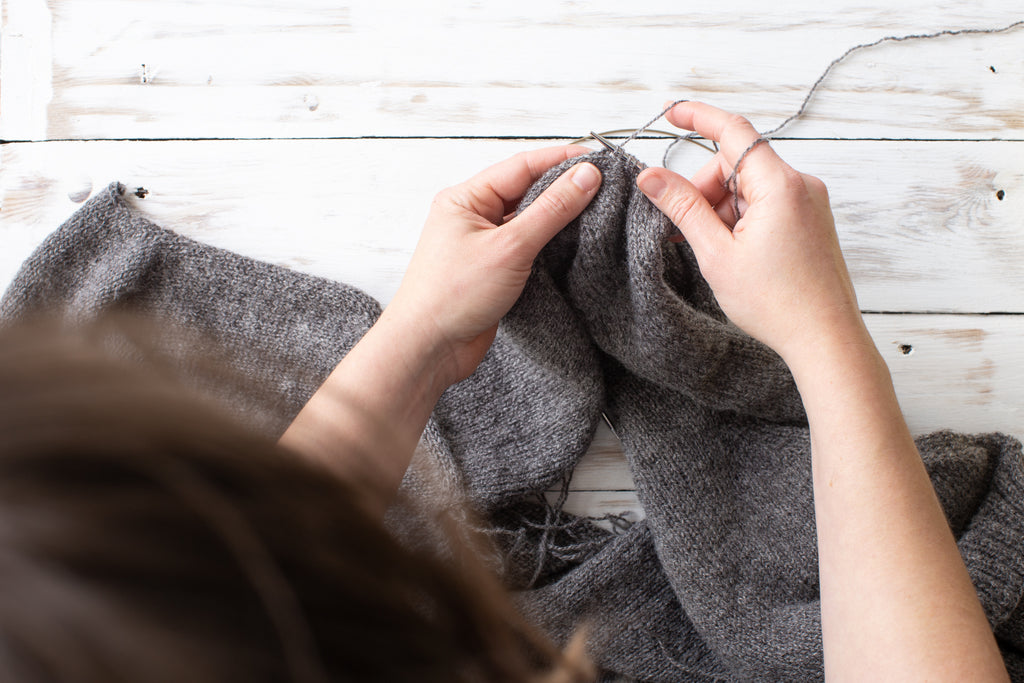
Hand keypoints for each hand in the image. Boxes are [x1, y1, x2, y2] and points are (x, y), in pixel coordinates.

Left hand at [388, 146, 601, 384]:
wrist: (430, 348)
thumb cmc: (452, 296)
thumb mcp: (510, 247)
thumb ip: (552, 210)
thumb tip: (585, 177)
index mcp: (465, 198)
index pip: (522, 166)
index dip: (562, 160)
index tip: (598, 159)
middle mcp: (472, 216)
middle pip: (526, 189)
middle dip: (564, 186)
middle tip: (605, 184)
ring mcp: (482, 243)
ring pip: (528, 219)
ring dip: (558, 216)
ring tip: (597, 210)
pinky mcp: (493, 269)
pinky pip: (527, 245)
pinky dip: (549, 242)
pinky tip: (574, 243)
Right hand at [636, 101, 868, 367]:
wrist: (825, 339)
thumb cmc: (778, 303)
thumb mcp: (717, 254)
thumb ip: (682, 208)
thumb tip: (651, 177)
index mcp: (779, 185)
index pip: (733, 132)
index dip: (698, 117)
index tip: (671, 113)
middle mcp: (800, 185)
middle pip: (736, 164)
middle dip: (703, 189)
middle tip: (683, 228)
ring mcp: (809, 203)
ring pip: (749, 187)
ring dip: (721, 209)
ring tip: (712, 251)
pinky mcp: (810, 220)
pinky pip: (766, 203)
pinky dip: (741, 219)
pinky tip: (731, 251)